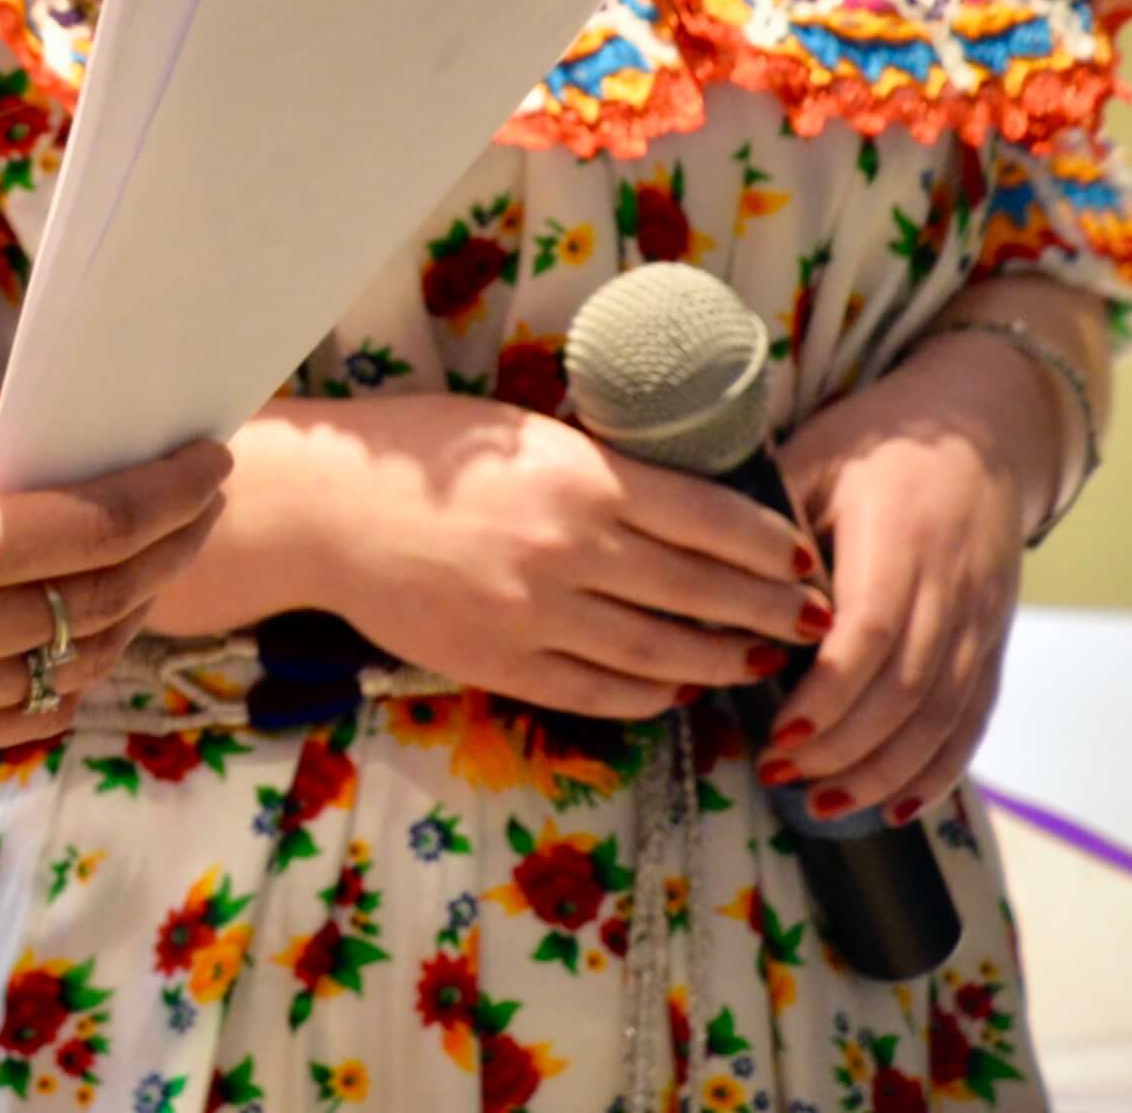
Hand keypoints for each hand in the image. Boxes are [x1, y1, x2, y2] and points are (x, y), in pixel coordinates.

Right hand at [0, 410, 230, 755]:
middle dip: (165, 548)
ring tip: (144, 567)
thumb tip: (75, 501)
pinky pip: (22, 714)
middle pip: (101, 602)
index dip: (170, 494)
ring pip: (73, 668)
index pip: (98, 529)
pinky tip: (80, 631)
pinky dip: (66, 674)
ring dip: (124, 615)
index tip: (212, 463)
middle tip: (195, 508)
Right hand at [289, 395, 815, 724]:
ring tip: (757, 660)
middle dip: (770, 610)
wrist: (322, 510)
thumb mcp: (522, 436)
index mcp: (580, 477)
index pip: (714, 521)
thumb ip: (603, 471)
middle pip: (704, 593)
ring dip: (725, 660)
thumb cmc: (420, 454)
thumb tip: (688, 508)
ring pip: (666, 652)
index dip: (773, 546)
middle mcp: (571, 550)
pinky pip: (604, 693)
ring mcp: (539, 616)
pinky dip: (653, 695)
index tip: (806, 559)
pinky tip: (677, 687)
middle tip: (810, 620)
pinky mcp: (506, 665)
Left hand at [766, 342, 1041, 822]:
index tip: (778, 734)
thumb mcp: (813, 462)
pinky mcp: (994, 642)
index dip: (828, 696)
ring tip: (822, 805)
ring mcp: (981, 621)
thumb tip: (721, 598)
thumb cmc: (871, 444)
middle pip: (906, 691)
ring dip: (884, 771)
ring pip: (942, 717)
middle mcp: (952, 590)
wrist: (979, 433)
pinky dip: (937, 769)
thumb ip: (773, 530)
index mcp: (900, 542)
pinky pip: (973, 719)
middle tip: (779, 777)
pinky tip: (896, 805)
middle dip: (843, 747)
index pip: (871, 637)